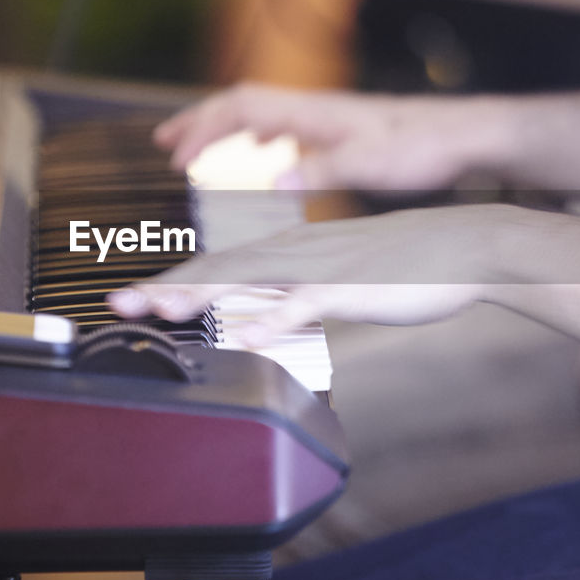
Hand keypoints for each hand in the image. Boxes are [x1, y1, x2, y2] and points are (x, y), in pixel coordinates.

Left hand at [109, 205, 506, 344]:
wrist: (460, 245)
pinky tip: (243, 333)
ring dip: (200, 295)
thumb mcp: (339, 274)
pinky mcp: (348, 289)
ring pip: (247, 282)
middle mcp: (294, 252)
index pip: (218, 265)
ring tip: (159, 309)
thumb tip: (266, 315)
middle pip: (217, 269)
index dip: (173, 280)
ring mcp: (319, 269)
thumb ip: (298, 292)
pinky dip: (270, 319)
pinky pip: (302, 306)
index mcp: (289, 248)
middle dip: (165, 286)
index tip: (133, 296)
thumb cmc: (403, 264)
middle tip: (119, 302)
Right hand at [156, 83, 512, 191]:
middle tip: (164, 142)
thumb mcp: (369, 165)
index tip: (177, 159)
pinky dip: (254, 133)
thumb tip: (271, 182)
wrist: (462, 135)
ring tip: (196, 143)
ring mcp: (324, 116)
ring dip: (222, 125)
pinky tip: (260, 148)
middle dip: (198, 122)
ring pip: (258, 110)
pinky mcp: (338, 127)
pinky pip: (281, 122)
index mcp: (312, 112)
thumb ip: (319, 172)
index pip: (240, 109)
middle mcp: (312, 108)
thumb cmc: (421, 147)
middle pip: (240, 103)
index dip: (203, 131)